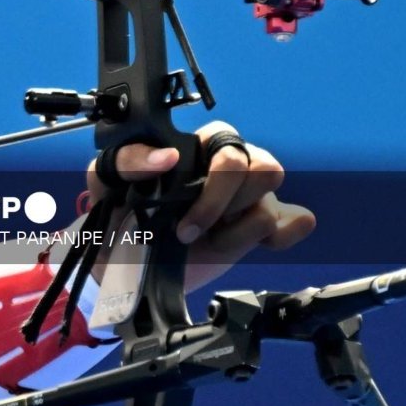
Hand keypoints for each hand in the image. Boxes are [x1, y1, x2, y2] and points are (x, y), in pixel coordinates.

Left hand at [87, 121, 314, 291]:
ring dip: (238, 230)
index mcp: (196, 148)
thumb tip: (167, 156)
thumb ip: (128, 160)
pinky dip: (280, 236)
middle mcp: (228, 168)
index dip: (214, 177)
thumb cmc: (119, 216)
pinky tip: (248, 244)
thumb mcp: (107, 182)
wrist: (125, 266)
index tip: (179, 202)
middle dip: (222, 204)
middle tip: (188, 230)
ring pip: (272, 202)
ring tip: (209, 240)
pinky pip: (298, 221)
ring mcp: (248, 198)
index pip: (227, 140)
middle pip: (262, 168)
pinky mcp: (262, 229)